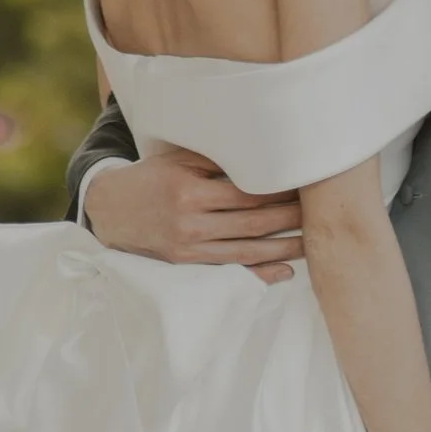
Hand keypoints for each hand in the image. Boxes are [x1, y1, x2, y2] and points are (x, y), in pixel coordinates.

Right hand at [79, 147, 302, 280]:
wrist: (110, 209)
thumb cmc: (152, 178)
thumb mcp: (179, 161)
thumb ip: (218, 162)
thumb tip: (264, 158)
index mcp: (189, 191)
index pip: (247, 193)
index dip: (280, 192)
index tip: (305, 187)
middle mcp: (190, 222)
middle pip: (253, 223)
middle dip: (290, 219)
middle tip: (321, 213)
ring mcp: (188, 247)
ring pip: (247, 251)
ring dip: (284, 248)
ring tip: (313, 242)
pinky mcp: (187, 264)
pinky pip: (231, 270)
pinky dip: (260, 273)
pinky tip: (285, 271)